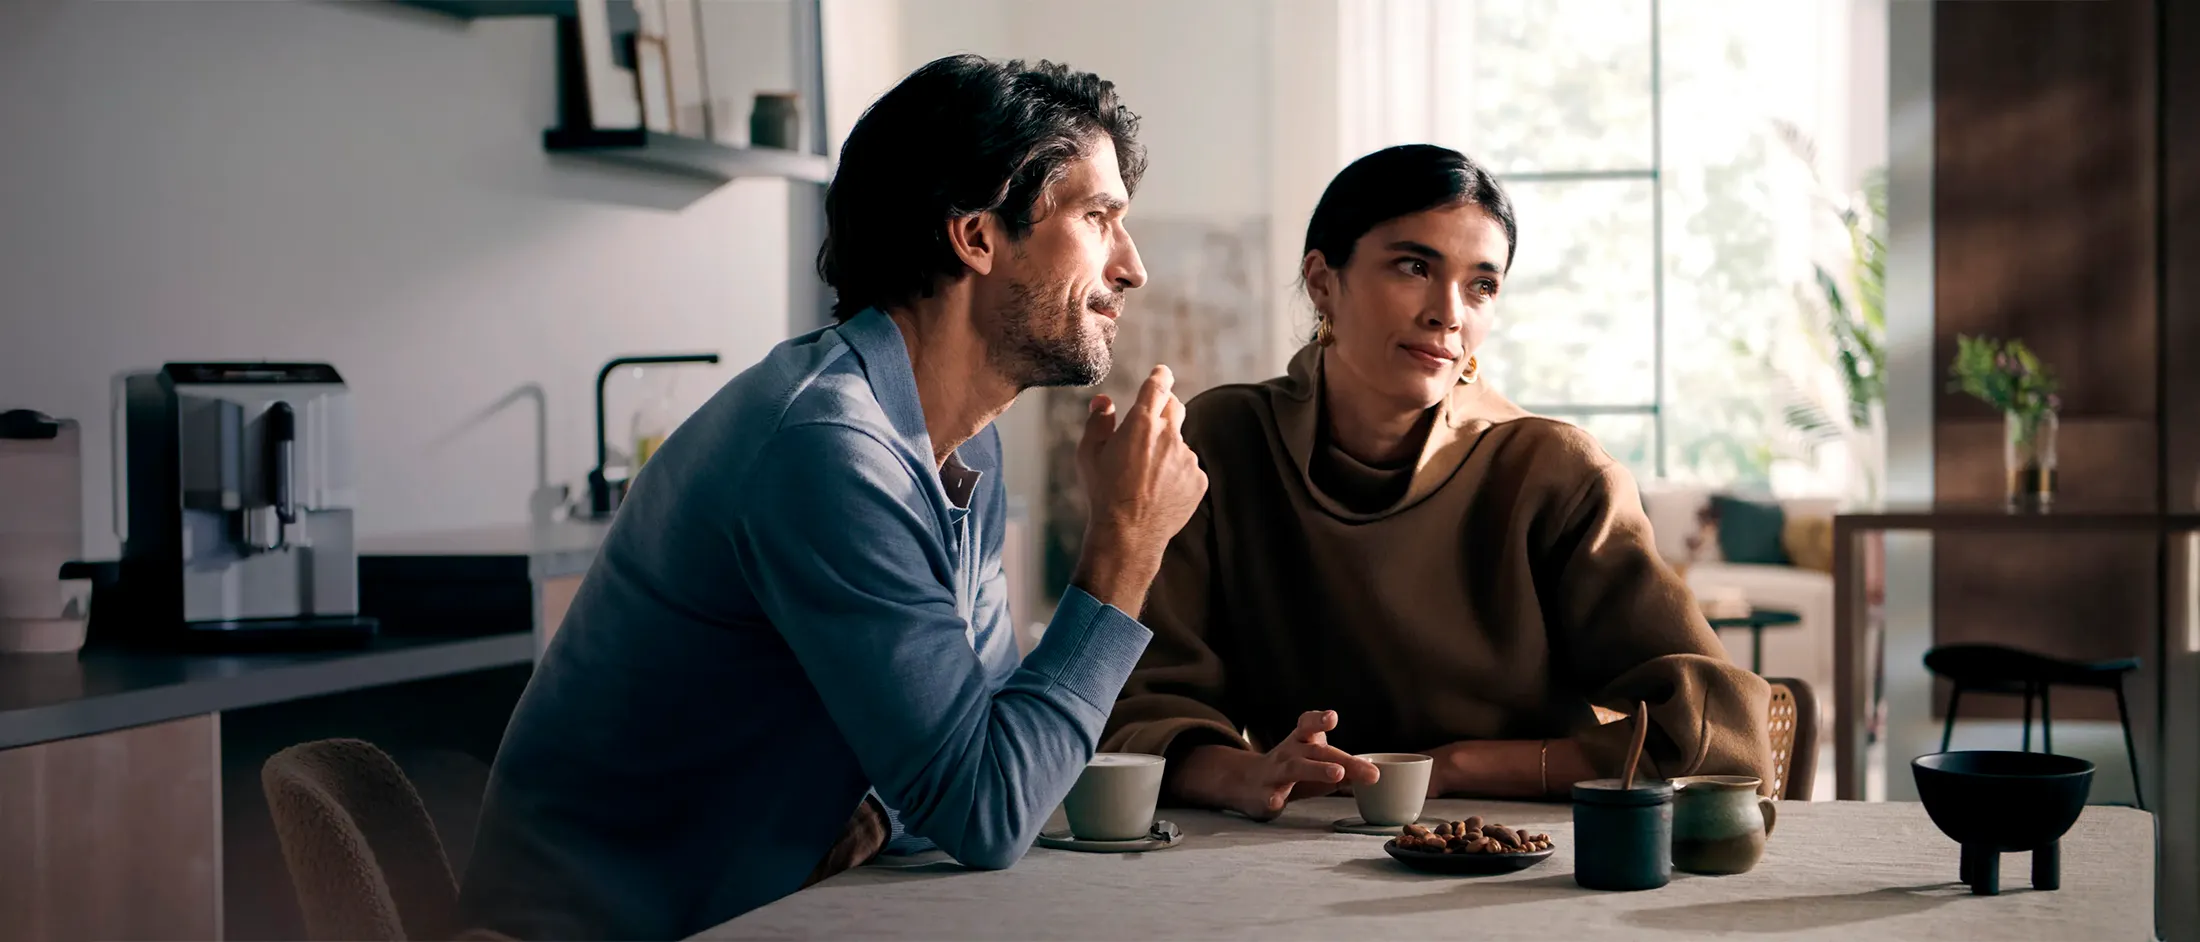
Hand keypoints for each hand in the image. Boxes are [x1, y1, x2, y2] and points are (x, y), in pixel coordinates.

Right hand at [1070, 365, 1207, 613]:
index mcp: (1141, 422)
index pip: (1158, 385)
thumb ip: (1098, 421)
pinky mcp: (1199, 479)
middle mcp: (1170, 434)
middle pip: (1175, 406)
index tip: (1161, 373)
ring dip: (1167, 449)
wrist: (1129, 533)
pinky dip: (1176, 473)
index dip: (1160, 376)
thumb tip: (1103, 401)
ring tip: (1145, 475)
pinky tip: (1158, 491)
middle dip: (1164, 407)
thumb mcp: (1088, 453)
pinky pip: (1189, 468)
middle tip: (1149, 422)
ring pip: (1180, 442)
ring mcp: (1187, 458)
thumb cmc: (1103, 491)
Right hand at [1171, 710, 1380, 820]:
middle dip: (1337, 758)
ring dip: (1317, 770)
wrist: (1249, 782)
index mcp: (1302, 741)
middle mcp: (1290, 752)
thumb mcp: (1318, 763)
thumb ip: (1346, 768)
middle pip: (1315, 751)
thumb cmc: (1294, 770)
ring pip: (1295, 769)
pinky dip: (1272, 799)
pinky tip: (1277, 803)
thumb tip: (1373, 772)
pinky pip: (1268, 796)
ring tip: (1337, 774)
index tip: (1332, 717)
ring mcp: (1276, 772)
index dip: (1319, 719)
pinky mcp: (1264, 794)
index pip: (1309, 724)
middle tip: (1359, 767)